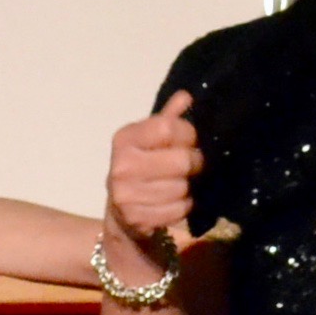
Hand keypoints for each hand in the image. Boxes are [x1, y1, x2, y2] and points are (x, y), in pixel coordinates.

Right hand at [105, 91, 199, 244]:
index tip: (191, 141)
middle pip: (181, 161)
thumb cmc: (141, 169)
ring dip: (188, 188)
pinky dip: (183, 208)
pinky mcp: (136, 218)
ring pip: (182, 188)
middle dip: (194, 164)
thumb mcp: (150, 141)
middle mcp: (121, 165)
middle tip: (192, 167)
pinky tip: (174, 204)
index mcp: (125, 139)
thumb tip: (186, 96)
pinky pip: (178, 210)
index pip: (168, 128)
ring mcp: (126, 194)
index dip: (188, 135)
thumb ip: (168, 119)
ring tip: (181, 186)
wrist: (121, 216)